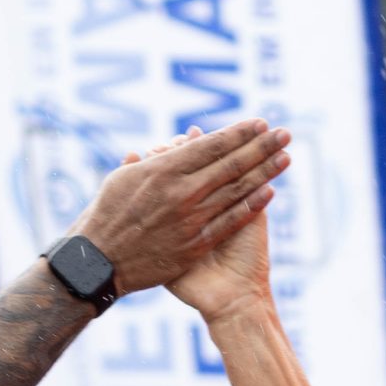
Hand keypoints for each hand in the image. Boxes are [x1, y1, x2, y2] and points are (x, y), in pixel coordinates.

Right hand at [75, 120, 290, 294]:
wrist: (99, 263)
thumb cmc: (106, 215)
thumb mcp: (122, 179)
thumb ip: (154, 160)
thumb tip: (180, 143)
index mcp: (163, 170)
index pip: (210, 145)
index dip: (238, 133)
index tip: (260, 123)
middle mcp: (181, 191)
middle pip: (231, 164)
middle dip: (261, 147)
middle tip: (285, 133)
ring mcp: (190, 219)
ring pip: (236, 190)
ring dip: (265, 172)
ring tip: (286, 157)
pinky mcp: (195, 244)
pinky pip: (230, 221)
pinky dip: (251, 205)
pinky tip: (270, 192)